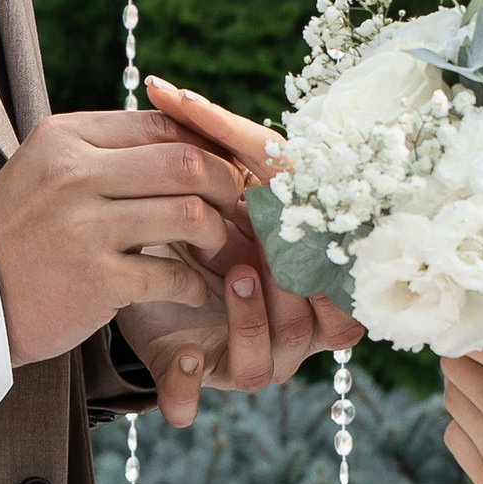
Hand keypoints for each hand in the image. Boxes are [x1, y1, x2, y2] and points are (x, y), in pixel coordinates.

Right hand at [0, 109, 236, 368]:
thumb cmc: (18, 233)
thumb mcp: (45, 169)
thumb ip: (102, 149)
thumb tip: (182, 132)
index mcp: (64, 138)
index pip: (160, 125)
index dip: (205, 146)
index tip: (223, 169)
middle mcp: (74, 173)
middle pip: (185, 162)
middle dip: (225, 184)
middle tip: (237, 207)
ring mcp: (84, 226)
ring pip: (189, 214)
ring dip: (217, 235)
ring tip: (217, 250)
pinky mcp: (95, 279)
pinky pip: (172, 275)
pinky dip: (193, 285)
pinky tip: (192, 290)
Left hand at [140, 75, 360, 417]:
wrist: (132, 273)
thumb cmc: (196, 220)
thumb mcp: (217, 184)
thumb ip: (208, 136)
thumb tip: (164, 84)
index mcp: (310, 281)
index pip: (350, 277)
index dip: (343, 251)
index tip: (323, 219)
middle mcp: (287, 326)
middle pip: (323, 326)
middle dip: (302, 286)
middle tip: (283, 244)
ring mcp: (246, 356)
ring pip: (269, 362)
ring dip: (254, 321)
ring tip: (238, 277)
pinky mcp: (195, 377)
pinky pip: (197, 399)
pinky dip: (190, 387)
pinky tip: (183, 358)